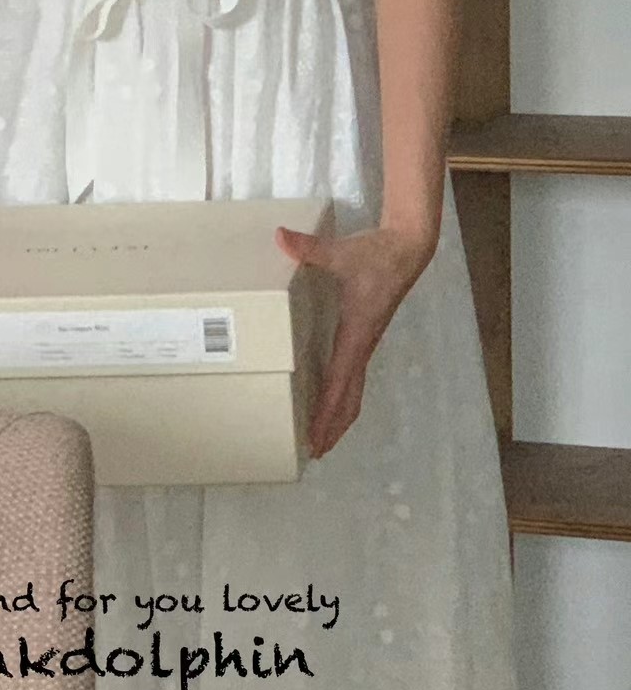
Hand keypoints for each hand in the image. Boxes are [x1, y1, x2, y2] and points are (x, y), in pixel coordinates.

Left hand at [274, 222, 435, 459]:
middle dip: (334, 426)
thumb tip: (281, 237)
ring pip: (354, 389)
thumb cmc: (376, 254)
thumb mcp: (340, 251)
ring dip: (340, 415)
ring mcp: (366, 342)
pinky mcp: (365, 334)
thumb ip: (309, 248)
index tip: (316, 436)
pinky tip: (330, 397)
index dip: (327, 411)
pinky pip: (353, 374)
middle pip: (350, 397)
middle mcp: (363, 344)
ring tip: (321, 436)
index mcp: (356, 333)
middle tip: (314, 451)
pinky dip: (342, 394)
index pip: (340, 381)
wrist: (408, 248)